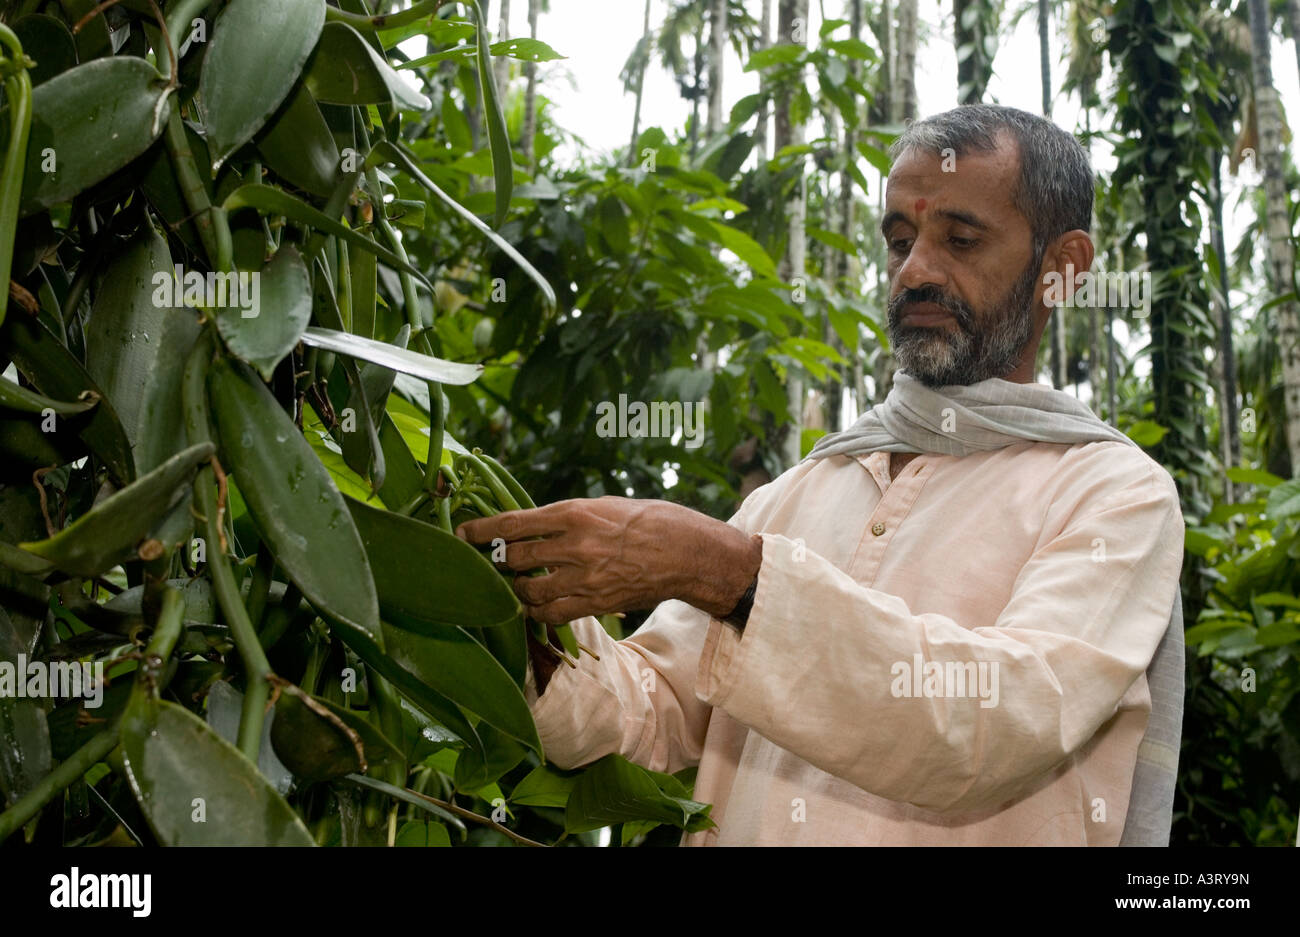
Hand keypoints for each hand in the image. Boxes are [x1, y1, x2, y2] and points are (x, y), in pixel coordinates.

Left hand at [454, 496, 761, 624]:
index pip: (513, 523)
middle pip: (515, 558)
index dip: (482, 531)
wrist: (689, 552)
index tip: (461, 533)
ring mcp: (585, 577)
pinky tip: (534, 608)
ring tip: (513, 586)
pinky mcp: (596, 603)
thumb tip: (534, 527)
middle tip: (483, 564)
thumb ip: (567, 518)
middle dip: (494, 562)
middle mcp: (575, 545)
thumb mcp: (604, 506)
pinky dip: (537, 613)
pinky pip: (553, 614)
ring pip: (529, 592)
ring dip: (515, 590)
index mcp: (575, 513)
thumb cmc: (651, 520)